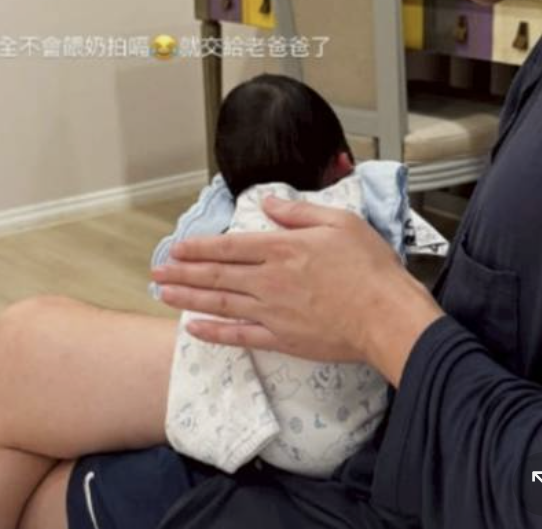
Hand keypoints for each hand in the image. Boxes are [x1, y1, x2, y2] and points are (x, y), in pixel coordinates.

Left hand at [151, 196, 443, 385]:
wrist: (387, 316)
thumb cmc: (369, 267)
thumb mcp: (338, 222)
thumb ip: (297, 212)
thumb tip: (268, 202)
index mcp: (282, 248)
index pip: (229, 246)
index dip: (199, 247)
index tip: (176, 248)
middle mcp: (269, 280)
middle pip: (215, 276)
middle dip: (181, 273)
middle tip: (155, 273)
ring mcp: (272, 312)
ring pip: (219, 304)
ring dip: (187, 299)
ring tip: (163, 294)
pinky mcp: (281, 339)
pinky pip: (238, 336)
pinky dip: (213, 333)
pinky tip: (192, 330)